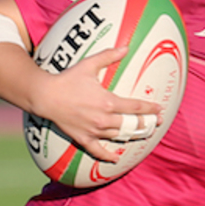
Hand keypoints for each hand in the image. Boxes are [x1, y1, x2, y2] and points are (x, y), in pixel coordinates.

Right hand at [28, 46, 161, 162]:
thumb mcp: (89, 65)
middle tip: (157, 123)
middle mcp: (103, 119)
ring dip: (132, 136)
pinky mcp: (82, 138)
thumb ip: (109, 56)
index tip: (160, 109)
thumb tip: (126, 47)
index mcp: (108, 102)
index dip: (150, 109)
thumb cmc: (68, 79)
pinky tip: (116, 158)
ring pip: (119, 136)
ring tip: (143, 134)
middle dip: (146, 124)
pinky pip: (97, 151)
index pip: (135, 108)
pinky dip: (108, 155)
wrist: (44, 96)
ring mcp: (93, 130)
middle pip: (131, 124)